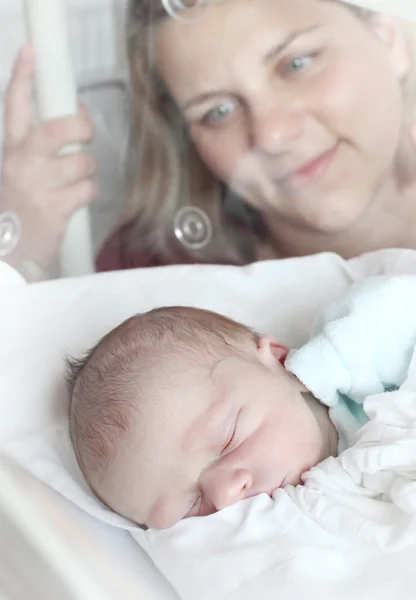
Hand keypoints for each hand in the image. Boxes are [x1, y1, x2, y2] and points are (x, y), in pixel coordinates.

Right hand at [0, 45, 97, 278]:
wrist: (10, 252)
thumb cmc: (21, 209)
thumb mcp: (23, 173)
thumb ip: (44, 147)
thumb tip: (78, 116)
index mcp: (10, 151)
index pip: (13, 106)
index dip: (22, 77)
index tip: (31, 53)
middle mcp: (21, 163)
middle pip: (59, 129)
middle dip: (81, 127)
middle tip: (85, 134)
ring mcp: (37, 185)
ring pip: (82, 162)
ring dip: (88, 170)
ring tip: (76, 181)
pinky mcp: (54, 208)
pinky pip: (87, 188)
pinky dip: (88, 193)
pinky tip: (75, 201)